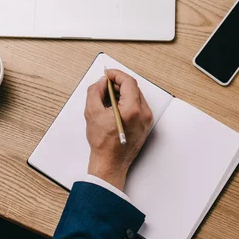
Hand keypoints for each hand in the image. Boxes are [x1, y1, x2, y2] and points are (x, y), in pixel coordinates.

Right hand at [85, 69, 152, 190]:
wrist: (110, 164)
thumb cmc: (103, 143)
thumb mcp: (92, 112)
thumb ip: (95, 91)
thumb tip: (102, 82)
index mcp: (132, 110)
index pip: (128, 82)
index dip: (116, 75)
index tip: (107, 74)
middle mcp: (143, 114)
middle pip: (133, 88)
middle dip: (118, 84)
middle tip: (104, 85)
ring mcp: (146, 120)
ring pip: (136, 96)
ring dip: (122, 92)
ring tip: (107, 97)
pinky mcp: (145, 124)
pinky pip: (137, 106)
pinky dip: (126, 101)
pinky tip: (114, 106)